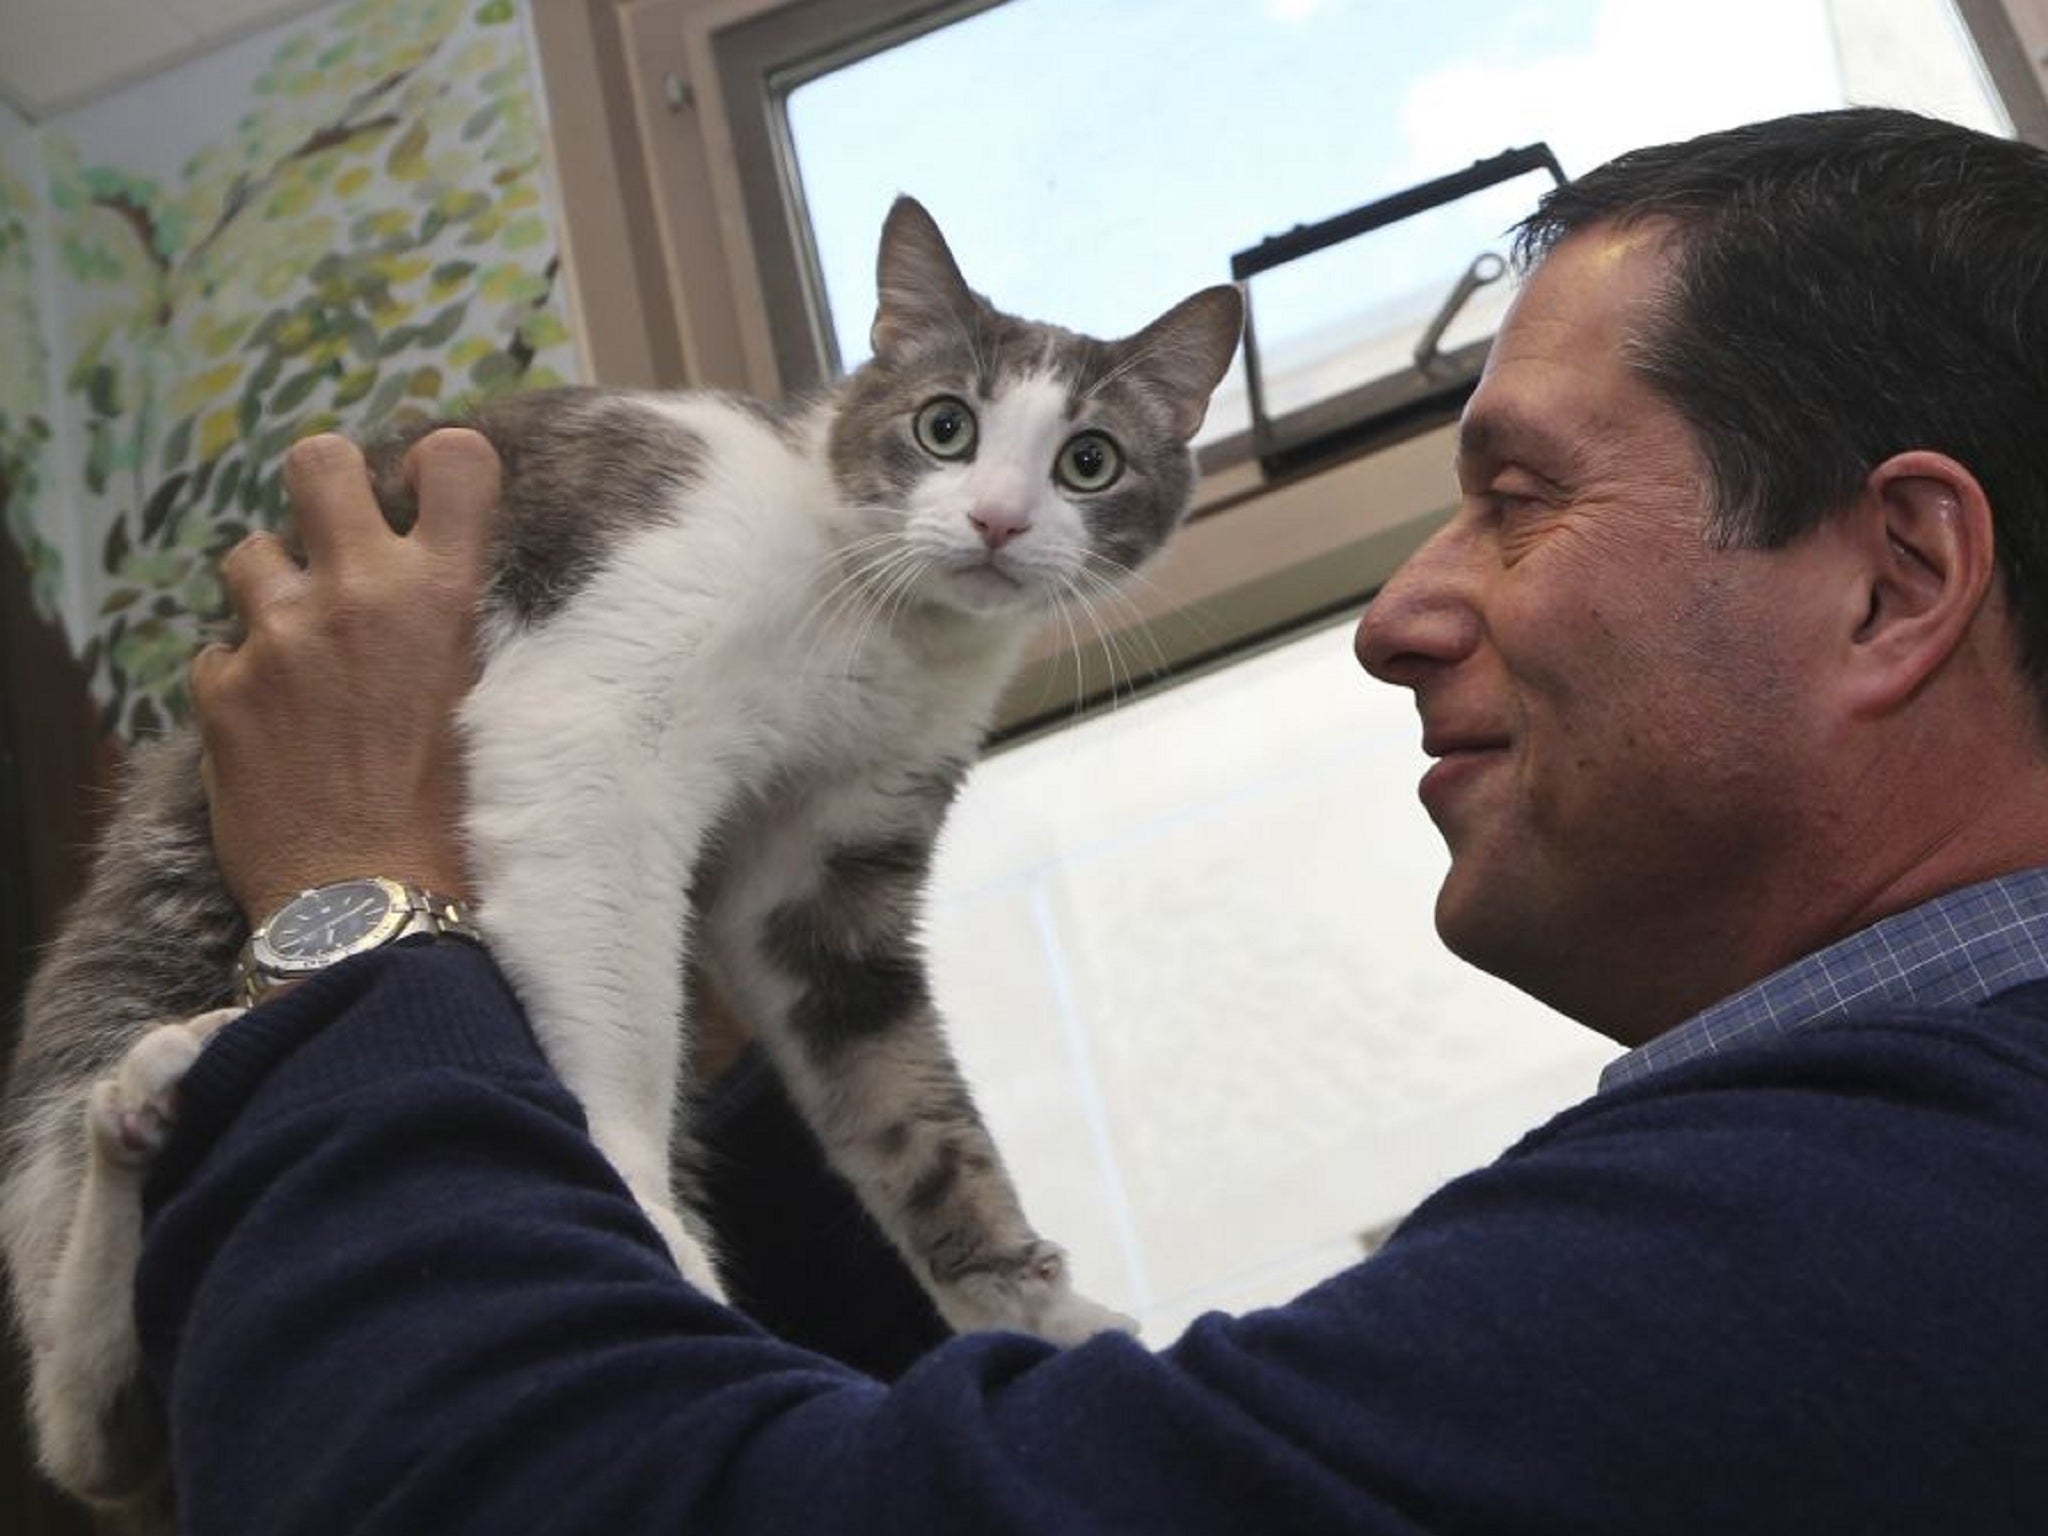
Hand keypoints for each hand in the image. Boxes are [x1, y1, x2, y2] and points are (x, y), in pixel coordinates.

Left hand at [191, 430, 496, 926]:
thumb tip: (440, 591)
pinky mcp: (222, 689)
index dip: (436, 462)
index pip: (455, 460)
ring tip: (297, 645)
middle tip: (338, 534)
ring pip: (250, 553)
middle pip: (319, 462)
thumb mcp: (490, 704)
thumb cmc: (457, 821)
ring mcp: (280, 636)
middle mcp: (359, 594)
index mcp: (446, 595)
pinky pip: (217, 650)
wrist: (376, 905)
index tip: (425, 489)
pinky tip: (271, 723)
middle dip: (327, 486)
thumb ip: (456, 630)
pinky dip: (240, 676)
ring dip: (272, 588)